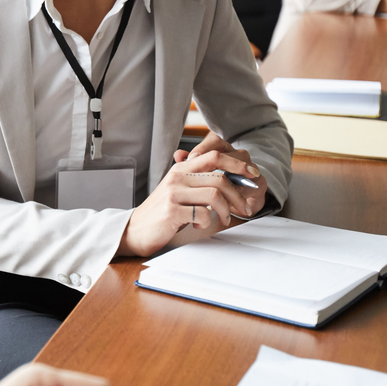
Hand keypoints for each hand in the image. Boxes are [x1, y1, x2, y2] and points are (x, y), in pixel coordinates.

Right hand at [118, 133, 264, 257]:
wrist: (135, 230)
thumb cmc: (161, 212)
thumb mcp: (178, 190)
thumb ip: (198, 180)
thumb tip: (229, 176)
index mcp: (181, 168)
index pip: (214, 155)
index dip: (237, 163)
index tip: (252, 174)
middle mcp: (177, 176)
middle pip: (219, 177)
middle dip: (238, 194)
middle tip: (244, 208)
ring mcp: (173, 193)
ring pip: (214, 195)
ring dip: (226, 211)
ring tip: (225, 219)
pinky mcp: (171, 211)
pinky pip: (202, 214)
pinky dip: (207, 222)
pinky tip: (201, 225)